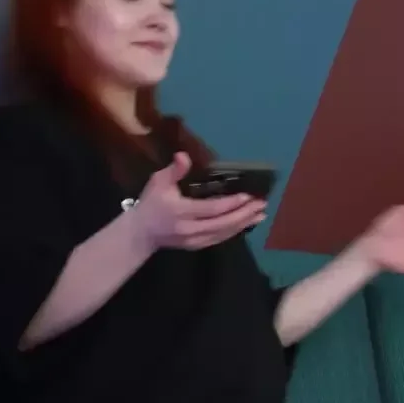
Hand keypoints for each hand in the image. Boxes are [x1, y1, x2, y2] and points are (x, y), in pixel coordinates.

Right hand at [130, 153, 267, 250]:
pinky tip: (247, 223)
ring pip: (224, 233)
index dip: (231, 203)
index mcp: (181, 211)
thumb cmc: (151, 204)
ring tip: (261, 214)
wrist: (141, 233)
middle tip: (262, 204)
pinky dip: (235, 231)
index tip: (248, 196)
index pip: (212, 209)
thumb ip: (173, 170)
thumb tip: (183, 156)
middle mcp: (191, 229)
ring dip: (244, 223)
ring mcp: (195, 240)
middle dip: (244, 214)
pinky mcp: (198, 246)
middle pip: (223, 223)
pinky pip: (220, 239)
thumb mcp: (158, 182)